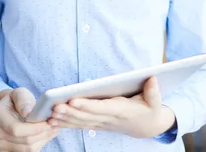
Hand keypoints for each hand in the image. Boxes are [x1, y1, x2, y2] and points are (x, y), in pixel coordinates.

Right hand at [0, 88, 59, 151]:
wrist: (9, 110)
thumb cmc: (16, 101)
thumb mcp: (20, 93)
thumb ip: (23, 100)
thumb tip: (27, 113)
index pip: (16, 129)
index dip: (35, 128)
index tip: (48, 123)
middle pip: (24, 141)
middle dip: (42, 134)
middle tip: (54, 126)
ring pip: (27, 149)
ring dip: (42, 140)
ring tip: (51, 130)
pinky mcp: (6, 151)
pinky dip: (38, 145)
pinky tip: (43, 136)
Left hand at [49, 77, 175, 138]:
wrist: (147, 127)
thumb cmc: (150, 110)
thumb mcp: (156, 102)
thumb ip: (154, 92)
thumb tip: (152, 78)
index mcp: (122, 111)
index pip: (101, 108)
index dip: (87, 106)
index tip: (73, 101)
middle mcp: (109, 119)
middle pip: (87, 117)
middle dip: (70, 113)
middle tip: (54, 107)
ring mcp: (101, 124)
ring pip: (80, 123)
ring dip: (64, 120)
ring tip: (49, 115)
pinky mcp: (96, 124)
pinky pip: (79, 125)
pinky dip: (65, 124)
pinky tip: (51, 121)